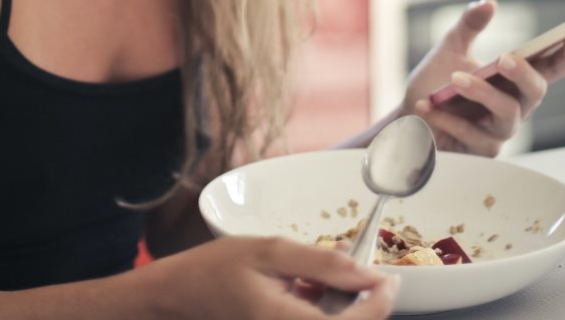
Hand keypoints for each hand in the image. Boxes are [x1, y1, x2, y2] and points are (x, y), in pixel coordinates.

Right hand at [154, 235, 399, 318]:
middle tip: (350, 270)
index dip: (380, 303)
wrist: (177, 300)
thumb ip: (322, 263)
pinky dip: (319, 312)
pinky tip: (303, 289)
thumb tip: (368, 273)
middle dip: (359, 304)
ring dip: (340, 308)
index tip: (388, 277)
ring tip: (315, 276)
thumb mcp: (269, 252)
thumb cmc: (215, 271)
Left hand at [401, 0, 564, 155]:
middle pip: (536, 91)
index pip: (548, 68)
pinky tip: (428, 106)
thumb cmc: (435, 83)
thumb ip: (469, 26)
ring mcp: (500, 130)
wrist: (408, 115)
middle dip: (523, 73)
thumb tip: (488, 3)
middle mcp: (515, 105)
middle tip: (503, 58)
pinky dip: (449, 119)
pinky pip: (474, 135)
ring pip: (507, 114)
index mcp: (513, 79)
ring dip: (481, 93)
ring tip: (453, 79)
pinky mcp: (482, 150)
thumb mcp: (450, 48)